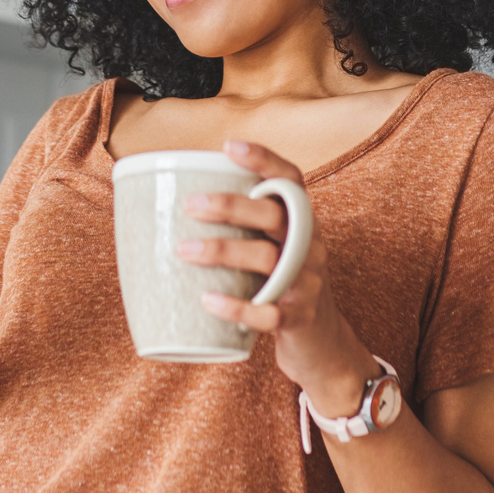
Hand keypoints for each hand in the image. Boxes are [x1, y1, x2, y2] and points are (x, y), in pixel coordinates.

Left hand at [178, 140, 377, 416]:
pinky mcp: (300, 319)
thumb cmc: (282, 287)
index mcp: (302, 223)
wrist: (324, 346)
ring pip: (268, 259)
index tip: (228, 147)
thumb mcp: (276, 251)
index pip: (292, 180)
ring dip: (222, 252)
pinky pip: (269, 312)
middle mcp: (310, 246)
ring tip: (182, 251)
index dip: (264, 160)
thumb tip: (170, 209)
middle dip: (231, 206)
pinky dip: (237, 307)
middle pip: (275, 216)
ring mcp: (307, 283)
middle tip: (190, 205)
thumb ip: (245, 229)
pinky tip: (208, 301)